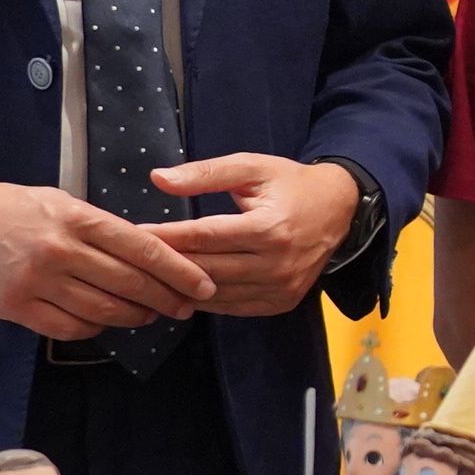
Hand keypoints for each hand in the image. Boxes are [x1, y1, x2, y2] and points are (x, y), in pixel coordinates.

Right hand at [0, 173, 213, 339]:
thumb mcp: (58, 201)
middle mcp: (60, 250)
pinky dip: (96, 327)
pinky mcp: (17, 307)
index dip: (180, 271)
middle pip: (130, 283)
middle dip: (167, 298)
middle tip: (186, 307)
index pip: (142, 248)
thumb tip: (146, 252)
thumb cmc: (10, 207)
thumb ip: (98, 227)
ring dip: (135, 316)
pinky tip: (106, 322)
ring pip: (104, 310)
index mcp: (76, 218)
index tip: (204, 285)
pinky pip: (71, 327)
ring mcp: (37, 282)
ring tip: (151, 315)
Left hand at [145, 155, 359, 318]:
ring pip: (216, 294)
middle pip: (206, 270)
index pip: (204, 236)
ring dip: (182, 287)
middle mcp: (277, 263)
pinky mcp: (283, 301)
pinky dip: (207, 300)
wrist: (340, 209)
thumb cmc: (290, 184)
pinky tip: (185, 289)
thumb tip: (158, 179)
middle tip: (134, 258)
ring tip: (152, 277)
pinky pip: (233, 307)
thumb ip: (205, 173)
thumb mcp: (251, 167)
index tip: (134, 234)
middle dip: (167, 264)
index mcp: (269, 227)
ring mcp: (282, 287)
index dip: (166, 236)